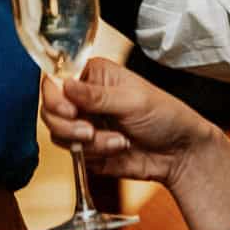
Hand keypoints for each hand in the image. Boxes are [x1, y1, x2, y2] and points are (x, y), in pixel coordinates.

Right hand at [40, 57, 219, 185]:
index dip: (54, 95)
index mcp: (95, 76)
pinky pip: (73, 153)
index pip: (56, 79)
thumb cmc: (167, 117)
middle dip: (69, 124)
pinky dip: (95, 153)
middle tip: (90, 130)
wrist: (180, 153)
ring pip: (58, 134)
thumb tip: (65, 84)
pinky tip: (118, 148)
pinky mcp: (87, 148)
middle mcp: (84, 99)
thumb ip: (96, 95)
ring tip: (118, 140)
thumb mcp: (134, 100)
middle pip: (49, 109)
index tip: (68, 108)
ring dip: (88, 141)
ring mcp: (84, 124)